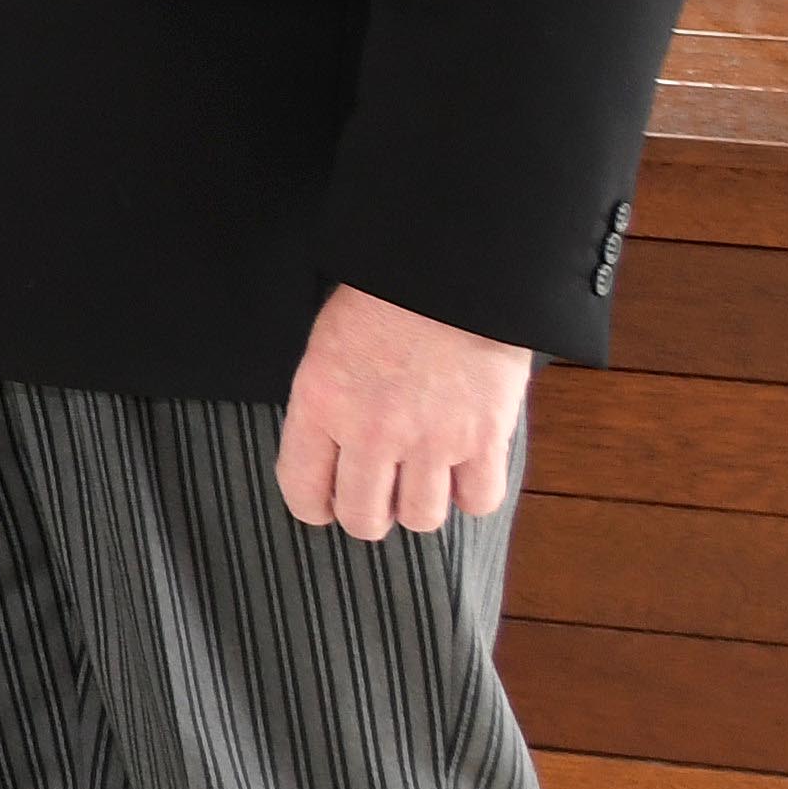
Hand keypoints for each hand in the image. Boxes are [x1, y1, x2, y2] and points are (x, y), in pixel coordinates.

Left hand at [277, 281, 533, 540]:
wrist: (450, 269)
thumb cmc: (381, 297)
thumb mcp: (326, 347)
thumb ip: (325, 406)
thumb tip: (328, 455)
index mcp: (320, 404)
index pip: (303, 491)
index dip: (315, 506)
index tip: (326, 501)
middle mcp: (372, 432)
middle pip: (364, 519)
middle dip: (369, 514)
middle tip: (379, 495)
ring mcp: (431, 439)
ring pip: (421, 519)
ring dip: (420, 505)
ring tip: (422, 478)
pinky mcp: (484, 438)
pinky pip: (478, 501)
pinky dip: (471, 493)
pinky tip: (464, 470)